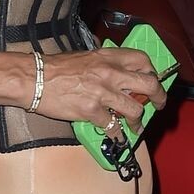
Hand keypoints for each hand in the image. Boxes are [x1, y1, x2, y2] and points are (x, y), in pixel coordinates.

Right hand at [32, 49, 167, 126]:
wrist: (34, 79)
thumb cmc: (55, 68)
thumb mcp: (86, 57)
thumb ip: (105, 64)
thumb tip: (119, 75)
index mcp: (108, 57)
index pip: (142, 60)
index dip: (152, 72)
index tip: (153, 80)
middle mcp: (110, 73)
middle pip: (148, 84)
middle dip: (158, 97)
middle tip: (158, 104)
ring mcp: (102, 93)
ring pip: (135, 109)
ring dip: (139, 121)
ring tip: (137, 126)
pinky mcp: (91, 111)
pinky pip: (113, 126)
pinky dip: (117, 134)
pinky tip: (116, 136)